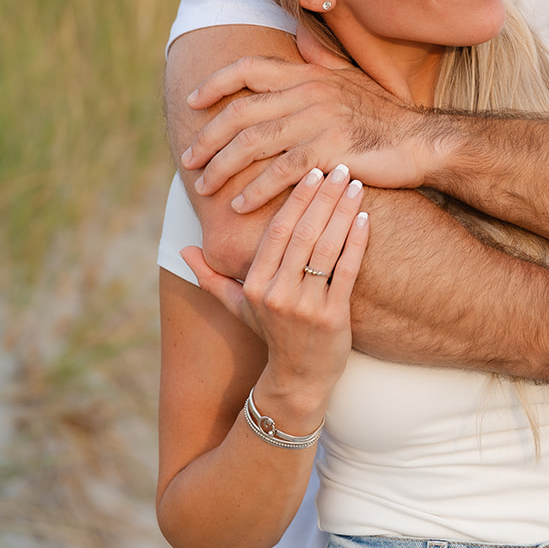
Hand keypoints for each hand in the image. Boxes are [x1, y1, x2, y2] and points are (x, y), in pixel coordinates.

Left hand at [180, 42, 435, 208]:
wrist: (423, 141)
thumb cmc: (385, 118)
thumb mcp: (350, 82)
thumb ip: (320, 67)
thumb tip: (301, 45)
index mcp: (309, 74)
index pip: (249, 69)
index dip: (215, 83)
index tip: (193, 102)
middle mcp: (309, 92)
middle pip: (242, 111)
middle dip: (208, 137)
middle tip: (189, 159)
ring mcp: (319, 119)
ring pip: (254, 142)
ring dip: (222, 166)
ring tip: (204, 186)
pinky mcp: (330, 150)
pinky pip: (280, 171)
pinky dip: (255, 190)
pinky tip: (240, 204)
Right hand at [180, 165, 369, 420]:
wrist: (298, 380)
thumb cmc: (271, 335)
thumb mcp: (237, 307)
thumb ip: (210, 277)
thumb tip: (183, 251)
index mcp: (255, 284)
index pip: (276, 231)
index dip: (295, 199)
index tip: (311, 171)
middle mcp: (276, 293)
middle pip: (303, 233)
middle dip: (323, 196)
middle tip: (340, 166)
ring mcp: (304, 306)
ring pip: (326, 248)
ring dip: (342, 212)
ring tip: (356, 185)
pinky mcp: (332, 318)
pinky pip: (345, 271)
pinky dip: (356, 242)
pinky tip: (365, 218)